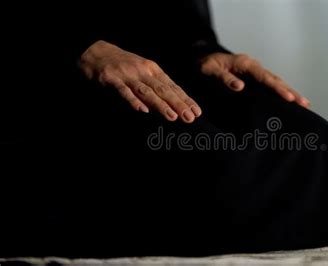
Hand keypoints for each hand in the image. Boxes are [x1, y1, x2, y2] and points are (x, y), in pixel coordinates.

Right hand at [79, 40, 200, 122]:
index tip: (197, 112)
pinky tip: (142, 110)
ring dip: (160, 105)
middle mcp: (143, 71)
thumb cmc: (123, 64)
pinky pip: (124, 92)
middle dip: (178, 104)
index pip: (173, 87)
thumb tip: (174, 102)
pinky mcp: (111, 79)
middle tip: (190, 118)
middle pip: (164, 90)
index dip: (185, 100)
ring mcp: (128, 75)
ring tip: (173, 116)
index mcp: (153, 70)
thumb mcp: (143, 71)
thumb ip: (157, 85)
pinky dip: (133, 101)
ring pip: (147, 92)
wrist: (95, 51)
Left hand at [200, 53, 309, 107]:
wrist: (202, 59)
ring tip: (304, 105)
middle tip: (305, 104)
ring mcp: (256, 72)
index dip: (277, 88)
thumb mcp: (209, 71)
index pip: (265, 77)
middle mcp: (254, 66)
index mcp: (246, 64)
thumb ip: (224, 78)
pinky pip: (270, 85)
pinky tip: (290, 102)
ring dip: (290, 93)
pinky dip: (281, 93)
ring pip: (276, 82)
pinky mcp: (254, 79)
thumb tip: (240, 87)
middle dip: (291, 92)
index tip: (289, 98)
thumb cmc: (204, 66)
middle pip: (276, 80)